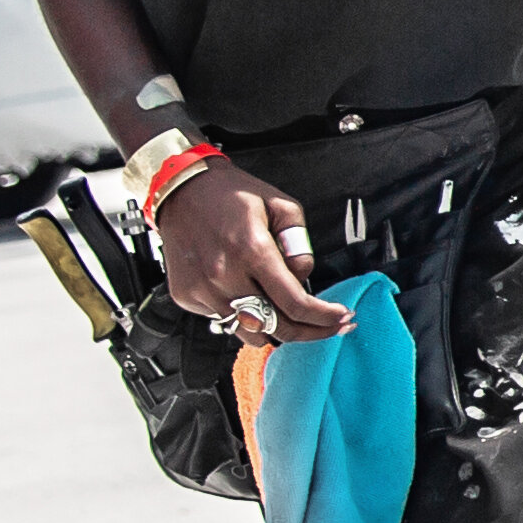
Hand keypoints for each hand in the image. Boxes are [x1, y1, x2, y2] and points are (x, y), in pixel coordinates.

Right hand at [153, 160, 351, 340]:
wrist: (181, 189)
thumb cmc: (231, 195)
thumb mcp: (280, 205)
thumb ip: (299, 242)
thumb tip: (303, 277)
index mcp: (251, 249)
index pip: (295, 303)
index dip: (324, 317)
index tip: (341, 317)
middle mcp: (224, 275)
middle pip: (277, 328)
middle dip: (310, 333)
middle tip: (329, 327)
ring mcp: (203, 290)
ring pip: (250, 333)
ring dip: (274, 328)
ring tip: (287, 312)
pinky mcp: (187, 296)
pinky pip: (224, 320)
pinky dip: (243, 315)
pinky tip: (248, 292)